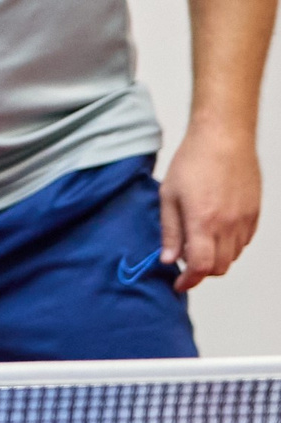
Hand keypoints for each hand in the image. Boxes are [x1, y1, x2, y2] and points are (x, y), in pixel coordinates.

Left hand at [159, 121, 260, 291]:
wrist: (224, 138)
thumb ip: (170, 230)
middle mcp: (228, 225)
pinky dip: (229, 245)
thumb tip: (168, 259)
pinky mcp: (255, 213)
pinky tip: (215, 231)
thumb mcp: (169, 195)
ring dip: (215, 258)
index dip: (189, 281)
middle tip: (184, 261)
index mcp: (203, 222)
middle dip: (201, 271)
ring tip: (198, 241)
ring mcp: (245, 220)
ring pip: (233, 256)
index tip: (179, 284)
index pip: (201, 266)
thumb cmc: (193, 161)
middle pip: (219, 266)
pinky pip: (244, 241)